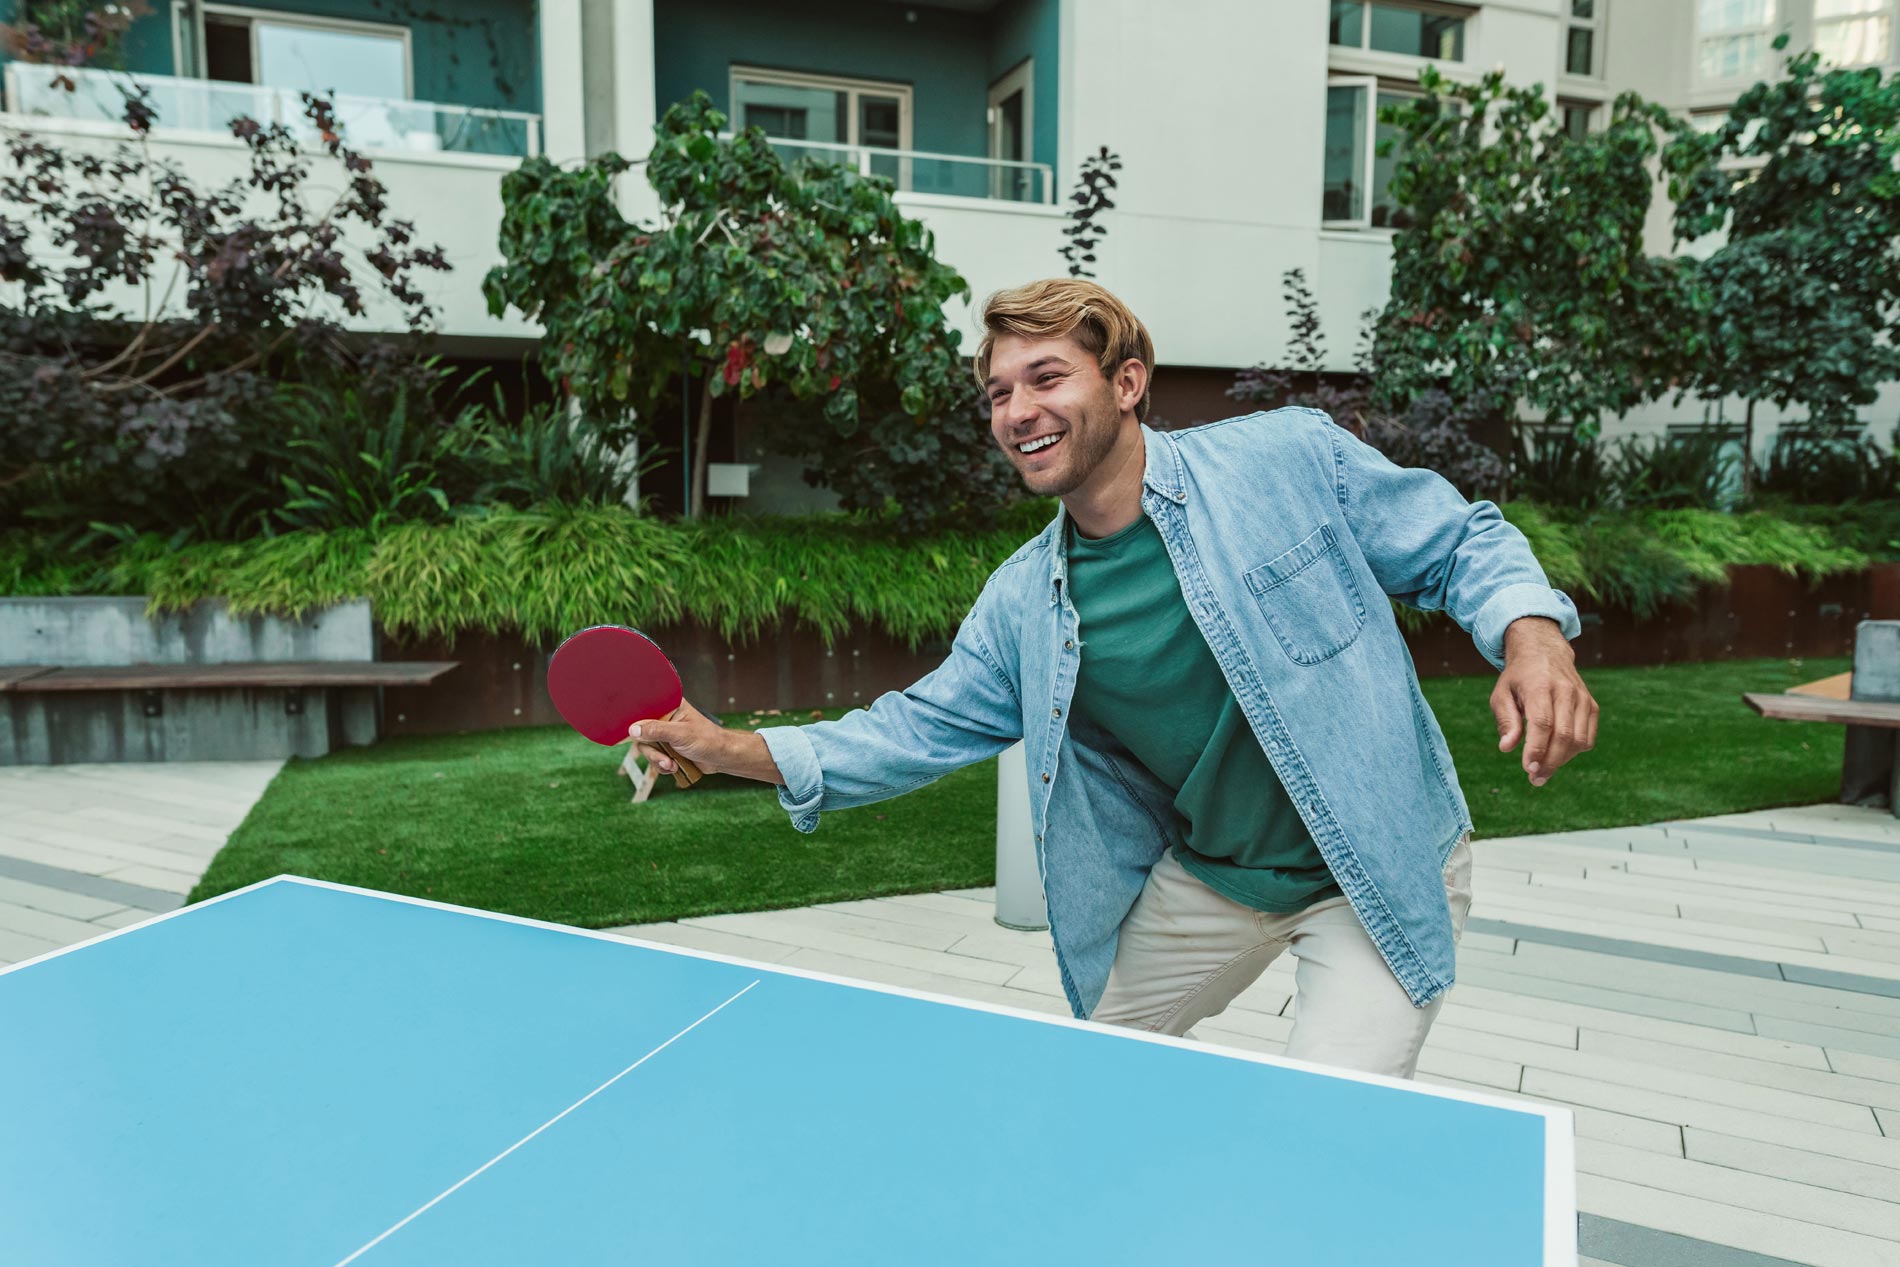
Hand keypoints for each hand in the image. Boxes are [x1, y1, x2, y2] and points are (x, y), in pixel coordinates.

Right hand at [624, 700, 787, 785]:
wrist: (722, 758)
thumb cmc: (708, 740)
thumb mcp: (681, 734)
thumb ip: (656, 730)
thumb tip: (633, 729)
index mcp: (669, 706)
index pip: (645, 709)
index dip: (637, 721)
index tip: (634, 734)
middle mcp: (665, 718)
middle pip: (642, 733)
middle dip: (652, 750)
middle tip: (664, 759)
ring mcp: (665, 734)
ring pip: (647, 748)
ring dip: (658, 760)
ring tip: (672, 765)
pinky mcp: (668, 748)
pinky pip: (655, 758)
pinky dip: (662, 766)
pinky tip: (675, 767)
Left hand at [1491, 617, 1597, 786]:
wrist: (1545, 653)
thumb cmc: (1518, 678)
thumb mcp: (1502, 694)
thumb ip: (1506, 720)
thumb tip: (1507, 747)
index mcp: (1540, 687)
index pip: (1542, 723)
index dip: (1537, 749)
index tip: (1528, 769)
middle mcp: (1566, 692)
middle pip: (1563, 735)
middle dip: (1549, 762)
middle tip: (1535, 779)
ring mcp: (1582, 699)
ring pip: (1578, 740)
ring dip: (1561, 760)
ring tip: (1543, 769)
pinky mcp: (1591, 706)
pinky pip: (1587, 738)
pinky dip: (1574, 752)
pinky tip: (1558, 755)